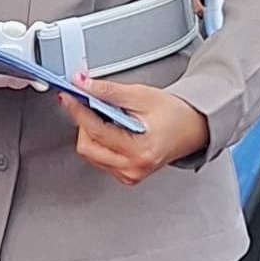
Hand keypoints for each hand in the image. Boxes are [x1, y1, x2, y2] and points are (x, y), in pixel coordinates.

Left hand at [59, 77, 209, 184]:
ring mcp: (130, 174)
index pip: (97, 131)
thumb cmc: (174, 114)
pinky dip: (99, 142)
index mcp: (141, 150)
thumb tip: (81, 84)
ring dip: (91, 132)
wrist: (192, 128)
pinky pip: (98, 159)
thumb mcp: (140, 95)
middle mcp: (134, 168)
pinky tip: (113, 131)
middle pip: (88, 146)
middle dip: (85, 123)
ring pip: (90, 154)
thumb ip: (107, 91)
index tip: (67, 97)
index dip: (77, 111)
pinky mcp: (127, 176)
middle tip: (92, 105)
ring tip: (110, 119)